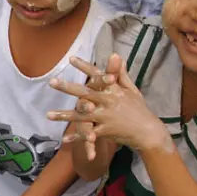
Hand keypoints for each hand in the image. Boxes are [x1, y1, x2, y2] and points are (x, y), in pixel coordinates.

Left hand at [48, 55, 169, 153]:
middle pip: (84, 93)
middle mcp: (108, 101)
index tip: (71, 59)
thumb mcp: (131, 89)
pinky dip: (77, 138)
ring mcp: (106, 117)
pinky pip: (88, 134)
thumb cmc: (139, 109)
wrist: (147, 131)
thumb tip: (116, 55)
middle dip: (67, 87)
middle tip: (51, 82)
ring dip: (64, 116)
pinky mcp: (105, 131)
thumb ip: (120, 74)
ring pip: (81, 116)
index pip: (98, 75)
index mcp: (114, 90)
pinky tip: (64, 139)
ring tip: (48, 114)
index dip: (84, 66)